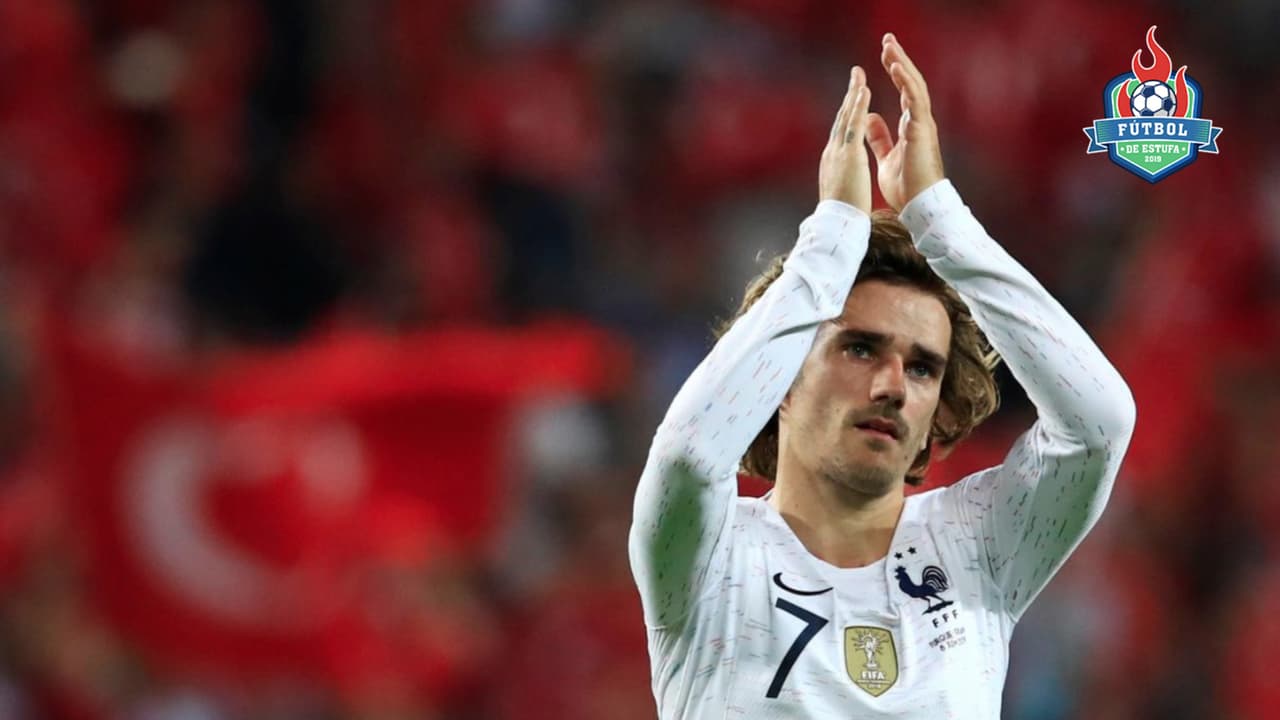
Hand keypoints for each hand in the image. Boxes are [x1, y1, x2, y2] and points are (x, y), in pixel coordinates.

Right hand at [818, 66, 871, 212]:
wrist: (837, 223)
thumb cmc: (843, 212)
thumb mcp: (843, 186)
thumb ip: (845, 172)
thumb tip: (848, 167)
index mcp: (834, 160)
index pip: (842, 131)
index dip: (848, 112)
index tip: (854, 97)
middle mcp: (833, 151)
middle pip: (842, 118)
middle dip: (849, 96)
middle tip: (856, 75)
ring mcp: (839, 151)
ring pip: (846, 117)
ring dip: (853, 94)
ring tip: (860, 75)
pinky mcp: (848, 154)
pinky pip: (854, 125)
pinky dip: (859, 106)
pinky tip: (864, 91)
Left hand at [865, 34, 944, 210]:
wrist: (918, 206)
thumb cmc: (906, 186)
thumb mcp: (887, 156)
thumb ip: (880, 137)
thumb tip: (870, 119)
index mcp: (912, 125)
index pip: (904, 91)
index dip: (896, 72)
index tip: (884, 54)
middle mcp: (919, 121)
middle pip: (910, 82)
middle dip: (899, 59)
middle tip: (887, 39)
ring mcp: (923, 125)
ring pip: (914, 86)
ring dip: (902, 64)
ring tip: (890, 46)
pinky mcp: (921, 131)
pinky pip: (915, 101)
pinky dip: (906, 83)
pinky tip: (896, 67)